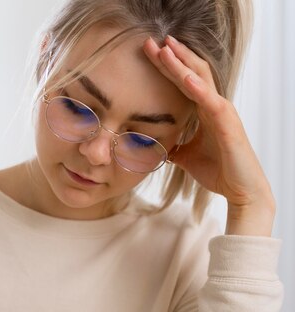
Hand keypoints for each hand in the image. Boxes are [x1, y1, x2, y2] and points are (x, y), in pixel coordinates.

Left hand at [143, 35, 274, 235]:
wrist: (240, 190)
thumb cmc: (219, 172)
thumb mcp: (187, 158)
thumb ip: (175, 147)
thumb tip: (159, 146)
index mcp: (205, 111)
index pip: (184, 81)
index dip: (168, 66)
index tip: (149, 52)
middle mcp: (214, 106)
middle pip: (191, 72)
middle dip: (171, 57)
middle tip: (149, 41)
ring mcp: (222, 112)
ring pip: (200, 80)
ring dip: (181, 64)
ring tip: (164, 49)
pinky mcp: (227, 124)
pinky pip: (211, 102)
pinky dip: (197, 88)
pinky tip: (184, 76)